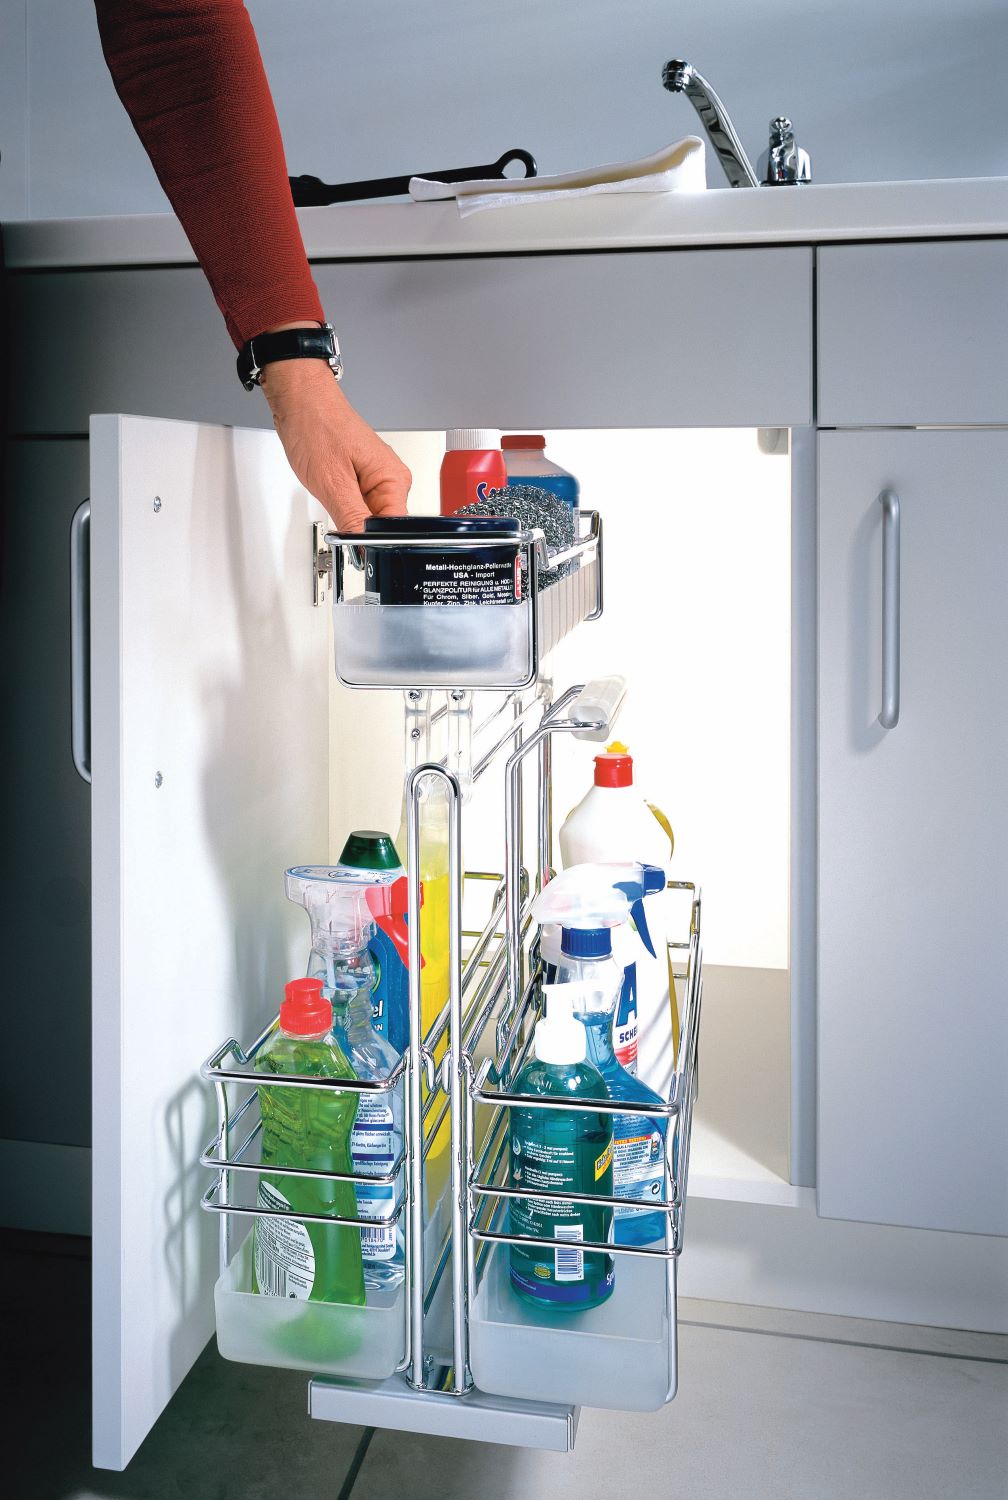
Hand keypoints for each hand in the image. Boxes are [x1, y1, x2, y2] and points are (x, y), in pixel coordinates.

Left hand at [260, 357, 410, 529]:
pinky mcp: (363, 477)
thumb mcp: (332, 483)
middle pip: (382, 525)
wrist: (300, 401)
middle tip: (336, 505)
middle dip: (359, 527)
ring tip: (332, 490)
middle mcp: (392, 478)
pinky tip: (332, 489)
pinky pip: (358, 504)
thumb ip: (353, 520)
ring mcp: (377, 477)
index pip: (395, 529)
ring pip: (367, 516)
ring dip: (349, 514)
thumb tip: (365, 549)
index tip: (354, 540)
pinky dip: (343, 504)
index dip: (374, 541)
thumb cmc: (316, 426)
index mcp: (394, 478)